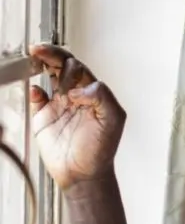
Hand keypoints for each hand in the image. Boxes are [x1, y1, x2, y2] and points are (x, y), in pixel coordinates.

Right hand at [28, 44, 125, 191]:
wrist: (84, 174)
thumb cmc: (102, 149)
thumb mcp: (113, 121)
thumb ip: (102, 98)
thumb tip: (80, 88)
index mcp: (93, 93)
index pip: (79, 68)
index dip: (69, 62)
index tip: (63, 68)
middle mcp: (76, 95)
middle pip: (62, 66)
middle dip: (52, 55)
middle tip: (39, 49)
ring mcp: (59, 105)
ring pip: (48, 76)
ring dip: (41, 64)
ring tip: (33, 56)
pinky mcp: (43, 117)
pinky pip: (36, 98)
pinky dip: (32, 90)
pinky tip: (34, 91)